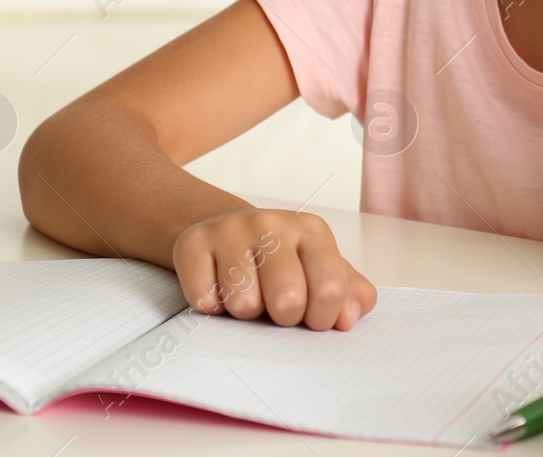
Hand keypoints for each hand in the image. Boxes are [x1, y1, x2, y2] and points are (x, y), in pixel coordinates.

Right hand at [172, 208, 377, 330]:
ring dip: (246, 313)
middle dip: (283, 319)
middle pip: (288, 300)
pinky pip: (204, 302)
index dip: (322, 318)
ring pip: (243, 304)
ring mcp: (230, 230)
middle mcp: (272, 223)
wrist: (227, 230)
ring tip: (249, 294)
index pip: (329, 288)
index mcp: (311, 230)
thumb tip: (349, 317)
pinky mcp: (193, 243)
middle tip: (277, 308)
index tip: (312, 319)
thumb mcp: (319, 268)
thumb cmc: (281, 260)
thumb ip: (346, 293)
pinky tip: (218, 288)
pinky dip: (212, 308)